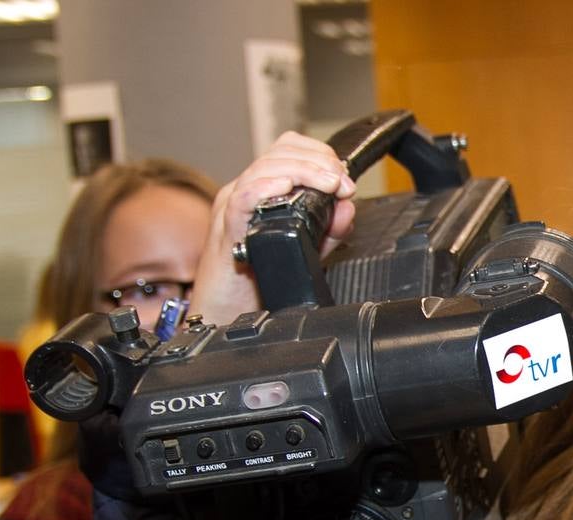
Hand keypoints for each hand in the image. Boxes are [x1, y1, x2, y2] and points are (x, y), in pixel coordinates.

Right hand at [189, 131, 357, 324]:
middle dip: (318, 162)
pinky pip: (242, 198)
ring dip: (303, 170)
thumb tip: (348, 207)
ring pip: (264, 168)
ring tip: (328, 184)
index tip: (345, 179)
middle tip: (341, 183)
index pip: (290, 150)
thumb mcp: (304, 251)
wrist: (225, 315)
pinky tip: (286, 187)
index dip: (321, 156)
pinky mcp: (227, 229)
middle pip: (279, 151)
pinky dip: (266, 187)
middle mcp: (246, 193)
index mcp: (263, 192)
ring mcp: (233, 208)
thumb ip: (329, 230)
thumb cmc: (255, 285)